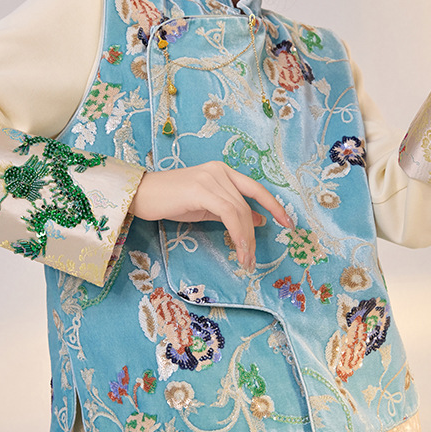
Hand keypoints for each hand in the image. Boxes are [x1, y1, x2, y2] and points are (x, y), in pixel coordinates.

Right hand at [129, 161, 293, 270]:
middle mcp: (220, 171)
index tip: (289, 224)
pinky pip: (228, 213)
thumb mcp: (207, 206)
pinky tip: (237, 248)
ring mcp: (211, 178)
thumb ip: (230, 211)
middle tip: (254, 259)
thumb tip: (258, 220)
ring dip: (246, 239)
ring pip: (240, 210)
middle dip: (254, 233)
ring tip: (245, 260)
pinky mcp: (201, 189)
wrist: (141, 194)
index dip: (275, 205)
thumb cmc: (171, 201)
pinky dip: (237, 233)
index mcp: (223, 172)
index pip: (256, 188)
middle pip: (248, 204)